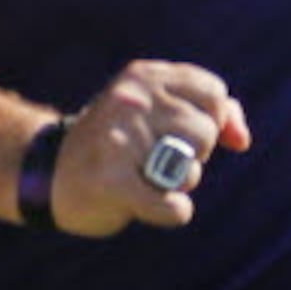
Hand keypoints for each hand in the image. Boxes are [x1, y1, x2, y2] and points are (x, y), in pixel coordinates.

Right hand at [52, 59, 252, 234]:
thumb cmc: (116, 146)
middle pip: (206, 132)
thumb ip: (207, 111)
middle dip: (191, 154)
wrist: (49, 176)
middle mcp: (129, 99)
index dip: (212, 121)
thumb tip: (242, 139)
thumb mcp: (155, 111)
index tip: (184, 136)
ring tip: (140, 176)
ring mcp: (118, 138)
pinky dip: (169, 212)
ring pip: (191, 172)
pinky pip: (174, 207)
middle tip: (152, 157)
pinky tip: (142, 204)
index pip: (214, 93)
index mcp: (142, 76)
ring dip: (176, 185)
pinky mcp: (111, 181)